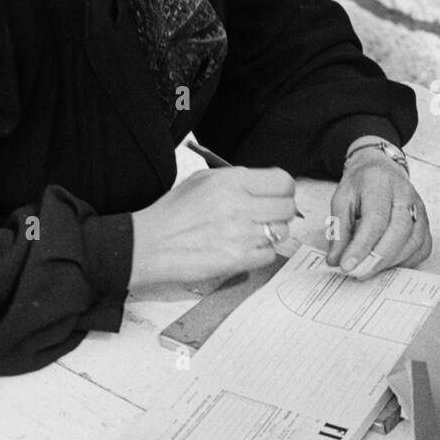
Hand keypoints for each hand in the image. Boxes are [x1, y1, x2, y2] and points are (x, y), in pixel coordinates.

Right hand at [129, 167, 296, 287]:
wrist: (151, 244)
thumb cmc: (174, 212)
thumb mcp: (203, 180)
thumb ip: (238, 179)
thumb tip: (267, 185)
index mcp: (232, 181)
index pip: (283, 181)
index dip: (284, 189)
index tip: (278, 194)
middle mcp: (240, 205)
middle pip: (288, 207)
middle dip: (280, 210)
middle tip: (267, 215)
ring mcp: (241, 235)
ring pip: (282, 231)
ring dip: (272, 232)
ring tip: (252, 232)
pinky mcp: (238, 260)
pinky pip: (270, 254)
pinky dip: (262, 252)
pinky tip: (245, 247)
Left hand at [325, 151, 430, 277]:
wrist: (382, 170)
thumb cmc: (361, 185)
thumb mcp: (342, 200)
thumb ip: (339, 230)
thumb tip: (336, 260)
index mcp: (381, 183)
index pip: (375, 219)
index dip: (362, 246)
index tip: (347, 265)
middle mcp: (406, 195)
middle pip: (399, 231)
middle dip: (378, 258)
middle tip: (358, 273)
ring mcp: (420, 209)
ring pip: (414, 242)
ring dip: (391, 262)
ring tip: (369, 270)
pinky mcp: (426, 223)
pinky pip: (422, 248)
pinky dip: (406, 262)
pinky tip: (389, 265)